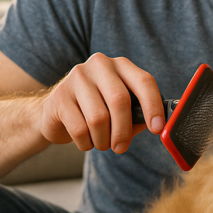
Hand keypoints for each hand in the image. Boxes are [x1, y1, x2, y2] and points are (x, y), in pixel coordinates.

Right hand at [38, 53, 164, 153]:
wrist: (55, 113)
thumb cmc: (96, 111)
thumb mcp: (119, 110)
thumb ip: (138, 114)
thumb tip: (156, 125)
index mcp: (120, 65)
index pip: (144, 81)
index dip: (153, 106)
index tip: (157, 128)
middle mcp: (99, 65)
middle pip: (119, 100)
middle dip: (123, 130)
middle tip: (121, 147)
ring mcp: (77, 78)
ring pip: (98, 118)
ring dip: (103, 140)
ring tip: (102, 143)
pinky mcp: (59, 96)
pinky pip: (79, 129)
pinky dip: (86, 143)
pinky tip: (86, 141)